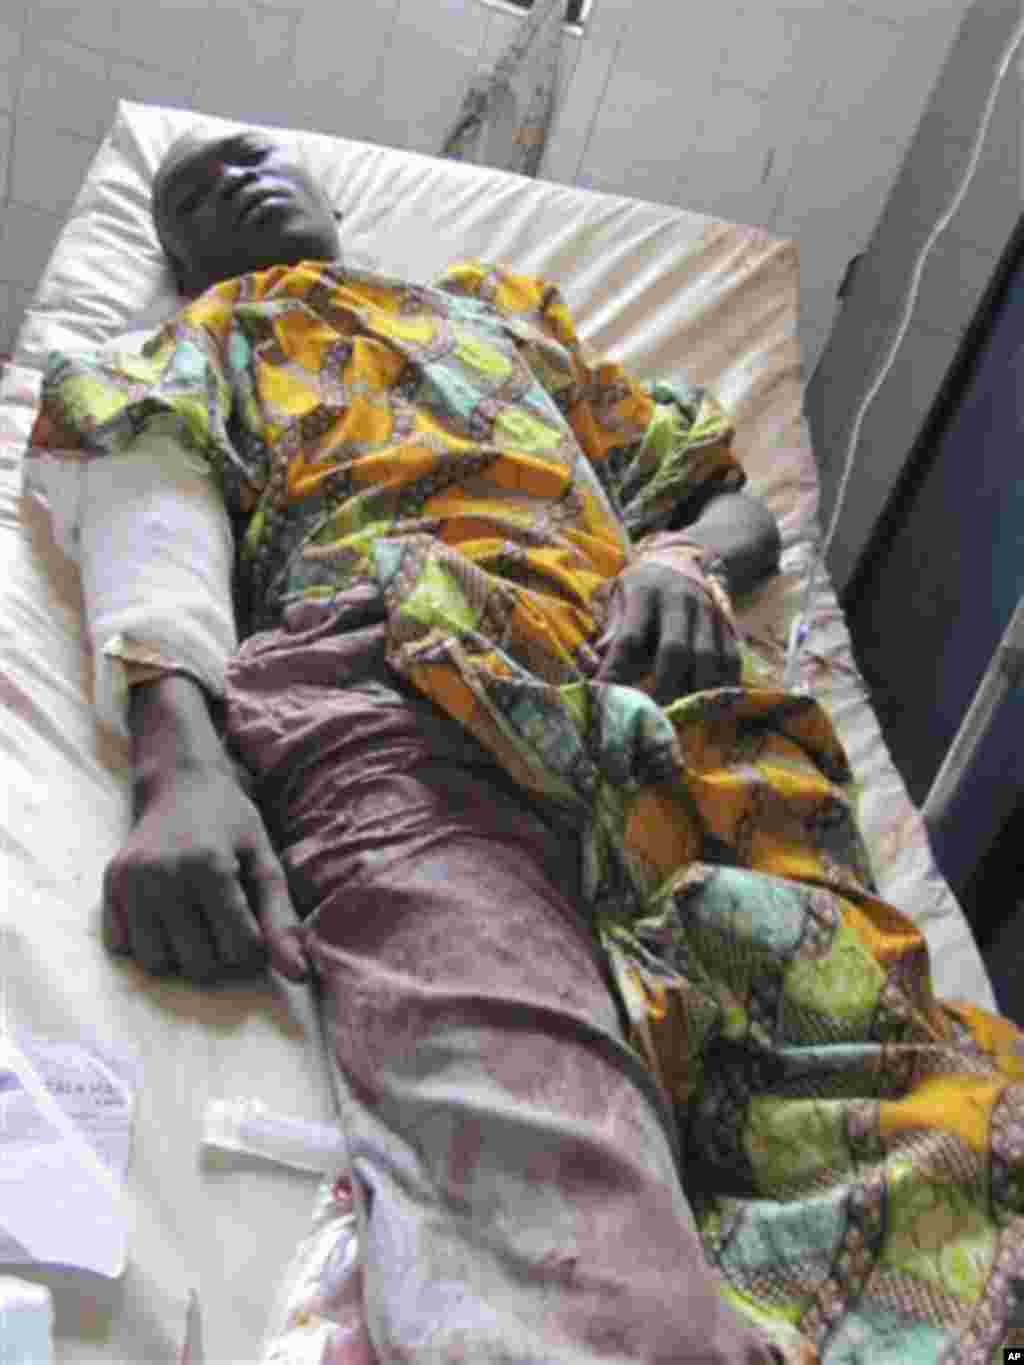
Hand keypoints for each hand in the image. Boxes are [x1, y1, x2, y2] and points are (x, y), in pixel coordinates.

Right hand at [102, 759, 309, 985]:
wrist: (180, 783)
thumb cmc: (232, 823)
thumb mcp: (265, 861)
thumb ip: (282, 920)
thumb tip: (298, 976)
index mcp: (210, 867)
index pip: (239, 949)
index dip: (252, 943)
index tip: (251, 918)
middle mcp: (164, 875)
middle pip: (199, 964)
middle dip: (218, 952)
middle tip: (221, 917)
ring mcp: (131, 881)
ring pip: (158, 963)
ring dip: (180, 952)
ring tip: (193, 918)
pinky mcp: (109, 885)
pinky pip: (124, 947)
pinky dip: (147, 941)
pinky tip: (164, 914)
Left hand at [593, 561, 739, 703]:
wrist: (680, 560)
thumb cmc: (641, 588)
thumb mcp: (619, 596)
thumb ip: (611, 629)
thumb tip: (595, 663)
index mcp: (645, 592)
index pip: (630, 638)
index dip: (617, 669)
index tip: (606, 694)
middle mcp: (679, 599)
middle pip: (675, 649)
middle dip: (663, 686)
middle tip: (653, 711)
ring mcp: (706, 611)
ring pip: (707, 656)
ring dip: (695, 689)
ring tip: (683, 710)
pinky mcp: (726, 622)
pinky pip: (731, 656)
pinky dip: (723, 682)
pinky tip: (711, 700)